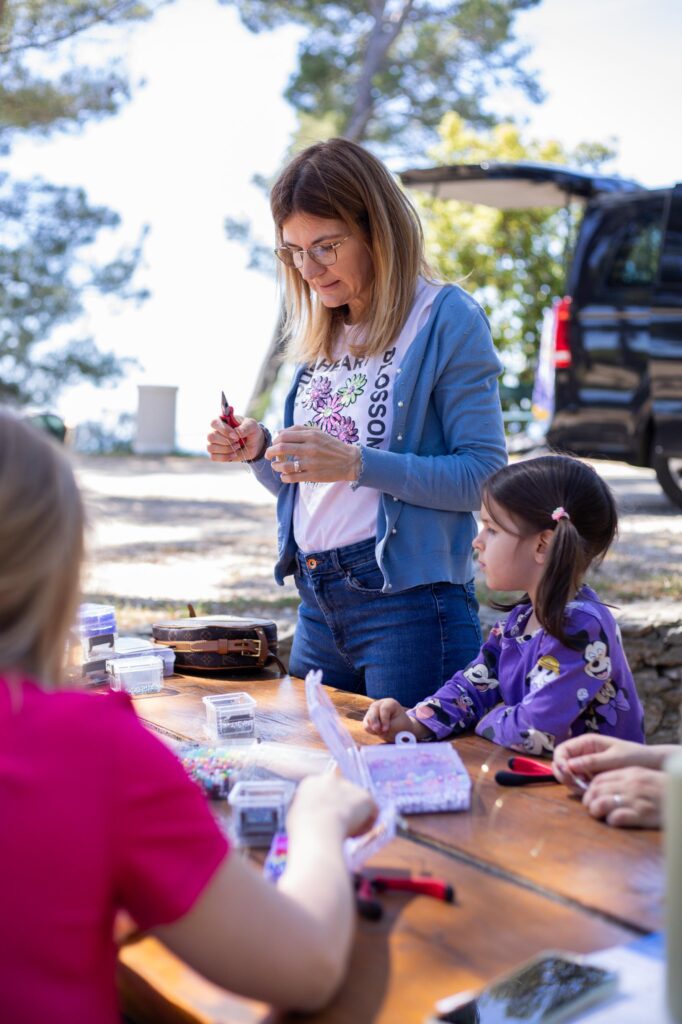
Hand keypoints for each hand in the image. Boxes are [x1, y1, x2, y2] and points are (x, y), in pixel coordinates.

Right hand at [206, 416, 263, 462]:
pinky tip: (234, 454)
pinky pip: (214, 457)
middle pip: (211, 437)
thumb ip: (245, 427)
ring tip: (237, 446)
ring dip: (226, 449)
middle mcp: (214, 431)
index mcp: (221, 420)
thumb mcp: (252, 425)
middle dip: (226, 441)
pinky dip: (225, 457)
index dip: (224, 430)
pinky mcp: (215, 454)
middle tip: (238, 441)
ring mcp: (213, 443)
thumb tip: (237, 432)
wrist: (254, 444)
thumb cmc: (250, 430)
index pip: (214, 423)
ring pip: (211, 448)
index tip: (236, 436)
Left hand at [266, 425, 360, 483]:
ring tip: (275, 466)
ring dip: (276, 466)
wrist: (349, 461)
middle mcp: (310, 448)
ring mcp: (311, 463)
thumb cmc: (331, 445)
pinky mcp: (313, 476)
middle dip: (270, 452)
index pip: (284, 436)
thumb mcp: (318, 432)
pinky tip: (284, 476)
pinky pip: (292, 478)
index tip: (274, 445)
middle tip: (268, 455)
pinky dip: (284, 477)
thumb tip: (279, 432)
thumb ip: (299, 430)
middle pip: (281, 449)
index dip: (275, 441)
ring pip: (285, 465)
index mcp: (311, 436)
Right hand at [286, 774, 376, 839]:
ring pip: (357, 804)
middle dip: (343, 809)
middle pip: (341, 794)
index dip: (326, 807)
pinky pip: (371, 813)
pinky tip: (356, 835)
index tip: (327, 821)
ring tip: (347, 835)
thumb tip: (312, 816)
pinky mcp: (365, 796)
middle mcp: (331, 778)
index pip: (323, 792)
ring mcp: (349, 785)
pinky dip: (367, 825)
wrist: (318, 831)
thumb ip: (306, 810)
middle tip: (340, 828)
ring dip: (355, 817)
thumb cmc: (302, 830)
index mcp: (311, 782)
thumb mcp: (295, 816)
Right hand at [363, 698, 427, 741]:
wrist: (399, 731)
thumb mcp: (396, 726)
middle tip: (377, 730)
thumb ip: (384, 726)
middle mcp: (380, 704)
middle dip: (374, 721)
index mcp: (390, 703)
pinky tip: (377, 733)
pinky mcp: (368, 718)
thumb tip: (369, 727)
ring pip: (368, 717)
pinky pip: (365, 724)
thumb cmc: (400, 727)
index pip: (384, 709)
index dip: (384, 719)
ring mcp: (373, 710)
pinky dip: (370, 730)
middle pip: (374, 710)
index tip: (386, 729)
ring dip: (373, 727)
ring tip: (381, 733)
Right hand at [553, 734, 667, 789]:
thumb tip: (570, 765)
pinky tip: (591, 792)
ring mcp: (586, 766)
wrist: (650, 764)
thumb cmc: (634, 757)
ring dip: (573, 784)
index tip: (568, 773)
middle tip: (577, 785)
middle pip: (561, 764)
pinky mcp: (591, 777)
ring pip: (568, 776)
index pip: (562, 750)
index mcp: (586, 743)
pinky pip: (578, 784)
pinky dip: (581, 789)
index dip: (559, 762)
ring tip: (587, 789)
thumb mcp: (614, 758)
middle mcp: (583, 753)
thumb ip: (592, 761)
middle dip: (564, 776)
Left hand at [581, 767, 664, 828]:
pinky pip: (617, 817)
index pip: (599, 778)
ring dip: (596, 810)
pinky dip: (611, 820)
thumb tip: (603, 788)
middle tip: (592, 809)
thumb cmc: (664, 790)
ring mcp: (637, 799)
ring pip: (603, 802)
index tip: (590, 798)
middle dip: (590, 801)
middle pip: (597, 790)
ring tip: (600, 815)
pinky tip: (614, 821)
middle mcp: (631, 784)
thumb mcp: (644, 777)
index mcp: (630, 773)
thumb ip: (625, 780)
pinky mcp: (643, 815)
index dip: (590, 789)